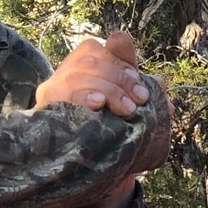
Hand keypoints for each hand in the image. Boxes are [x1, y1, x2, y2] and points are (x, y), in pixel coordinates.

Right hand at [35, 31, 151, 117]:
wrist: (86, 159)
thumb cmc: (112, 124)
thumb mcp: (129, 104)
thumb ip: (142, 91)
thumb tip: (161, 84)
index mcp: (85, 61)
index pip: (98, 48)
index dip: (120, 62)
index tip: (138, 81)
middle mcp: (66, 70)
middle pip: (90, 60)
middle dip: (119, 79)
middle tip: (138, 101)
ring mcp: (53, 86)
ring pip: (77, 75)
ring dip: (107, 90)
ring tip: (126, 109)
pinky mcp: (46, 105)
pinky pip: (62, 95)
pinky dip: (82, 97)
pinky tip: (97, 103)